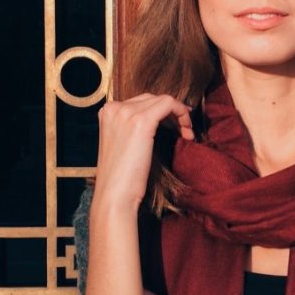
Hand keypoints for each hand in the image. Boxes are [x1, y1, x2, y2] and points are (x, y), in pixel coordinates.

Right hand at [92, 94, 193, 212]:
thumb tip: (158, 119)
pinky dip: (182, 113)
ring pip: (162, 100)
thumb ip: (131, 128)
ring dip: (179, 115)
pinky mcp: (141, 121)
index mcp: (107, 112)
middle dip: (170, 113)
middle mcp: (114, 108)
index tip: (173, 127)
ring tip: (186, 134)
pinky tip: (187, 132)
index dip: (160, 113)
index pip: (139, 102)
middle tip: (182, 131)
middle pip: (151, 98)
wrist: (114, 195)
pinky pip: (169, 104)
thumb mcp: (123, 145)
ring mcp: (126, 112)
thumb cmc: (121, 177)